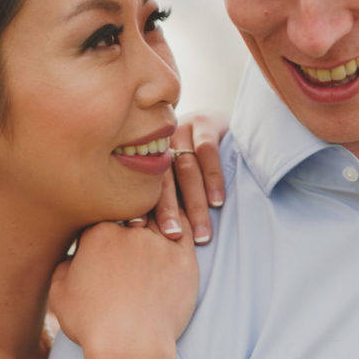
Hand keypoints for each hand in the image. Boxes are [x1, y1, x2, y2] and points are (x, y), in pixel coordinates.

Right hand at [49, 214, 197, 354]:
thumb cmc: (92, 325)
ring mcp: (159, 243)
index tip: (105, 241)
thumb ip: (64, 267)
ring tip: (151, 236)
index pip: (102, 215)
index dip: (103, 227)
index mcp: (97, 233)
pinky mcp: (184, 259)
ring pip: (159, 218)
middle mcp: (130, 231)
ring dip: (155, 222)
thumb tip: (73, 258)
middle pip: (132, 213)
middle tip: (130, 238)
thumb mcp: (60, 295)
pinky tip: (175, 232)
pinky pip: (185, 232)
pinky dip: (180, 227)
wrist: (130, 348)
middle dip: (130, 222)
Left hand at [153, 109, 227, 245]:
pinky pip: (207, 152)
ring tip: (201, 233)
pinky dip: (213, 179)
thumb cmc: (194, 160)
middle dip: (168, 210)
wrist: (220, 121)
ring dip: (195, 204)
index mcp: (148, 156)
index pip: (143, 185)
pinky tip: (217, 202)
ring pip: (186, 170)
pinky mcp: (205, 122)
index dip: (141, 207)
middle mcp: (162, 142)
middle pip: (163, 180)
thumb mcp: (175, 175)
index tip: (137, 229)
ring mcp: (182, 130)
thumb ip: (164, 197)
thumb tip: (142, 233)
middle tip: (173, 237)